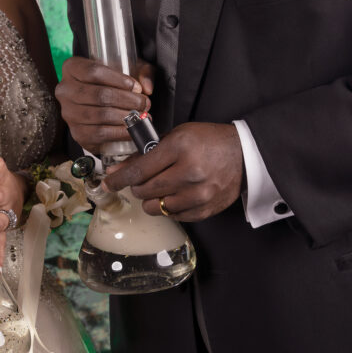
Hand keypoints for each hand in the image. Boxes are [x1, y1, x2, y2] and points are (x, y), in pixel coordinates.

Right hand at [55, 56, 153, 152]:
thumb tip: (147, 87)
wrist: (96, 105)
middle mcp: (64, 90)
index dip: (118, 79)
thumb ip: (142, 70)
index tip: (136, 87)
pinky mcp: (77, 133)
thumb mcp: (127, 68)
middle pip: (99, 95)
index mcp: (71, 68)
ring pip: (101, 115)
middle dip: (128, 100)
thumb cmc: (111, 82)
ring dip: (126, 117)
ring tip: (141, 115)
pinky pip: (100, 133)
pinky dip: (120, 132)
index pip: (93, 72)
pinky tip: (132, 129)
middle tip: (145, 103)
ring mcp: (68, 113)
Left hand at [103, 122, 243, 221]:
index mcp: (179, 148)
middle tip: (141, 180)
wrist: (244, 153)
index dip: (118, 179)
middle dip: (137, 187)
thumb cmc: (207, 141)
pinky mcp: (206, 209)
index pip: (139, 170)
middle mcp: (189, 172)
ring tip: (158, 188)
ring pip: (158, 207)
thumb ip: (147, 153)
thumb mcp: (177, 136)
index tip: (107, 183)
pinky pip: (175, 216)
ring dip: (151, 199)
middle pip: (145, 190)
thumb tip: (119, 170)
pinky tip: (175, 195)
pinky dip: (169, 208)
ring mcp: (199, 194)